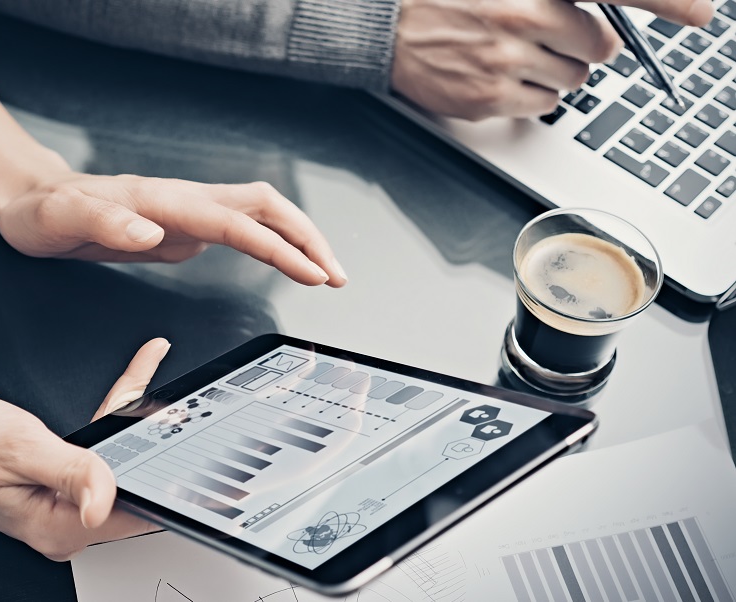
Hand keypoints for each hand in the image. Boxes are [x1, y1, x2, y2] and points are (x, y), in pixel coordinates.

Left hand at [0, 160, 346, 286]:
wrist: (38, 201)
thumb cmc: (45, 212)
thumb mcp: (59, 220)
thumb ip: (104, 221)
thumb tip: (152, 231)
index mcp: (166, 200)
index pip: (239, 223)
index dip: (281, 249)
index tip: (313, 274)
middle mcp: (188, 200)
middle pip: (268, 207)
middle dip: (309, 238)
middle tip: (337, 276)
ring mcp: (192, 211)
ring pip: (263, 215)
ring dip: (300, 239)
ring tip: (326, 271)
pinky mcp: (190, 225)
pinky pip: (247, 230)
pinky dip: (277, 245)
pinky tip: (287, 262)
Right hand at [0, 338, 172, 560]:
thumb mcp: (21, 448)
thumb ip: (74, 471)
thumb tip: (106, 502)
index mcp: (56, 526)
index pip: (132, 507)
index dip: (158, 469)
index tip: (182, 436)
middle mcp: (62, 523)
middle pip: (128, 476)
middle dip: (146, 431)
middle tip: (164, 393)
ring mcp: (60, 505)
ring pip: (115, 458)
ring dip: (130, 416)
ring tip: (144, 372)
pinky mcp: (56, 486)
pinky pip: (96, 452)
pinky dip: (111, 415)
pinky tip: (129, 385)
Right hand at [391, 0, 713, 120]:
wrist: (386, 30)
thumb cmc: (445, 1)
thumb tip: (600, 27)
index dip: (671, 0)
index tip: (705, 13)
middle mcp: (525, 21)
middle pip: (596, 50)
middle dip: (581, 49)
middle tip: (547, 41)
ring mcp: (506, 64)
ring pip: (570, 82)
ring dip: (553, 74)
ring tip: (513, 58)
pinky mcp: (488, 99)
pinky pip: (540, 105)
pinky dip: (529, 97)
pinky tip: (499, 79)